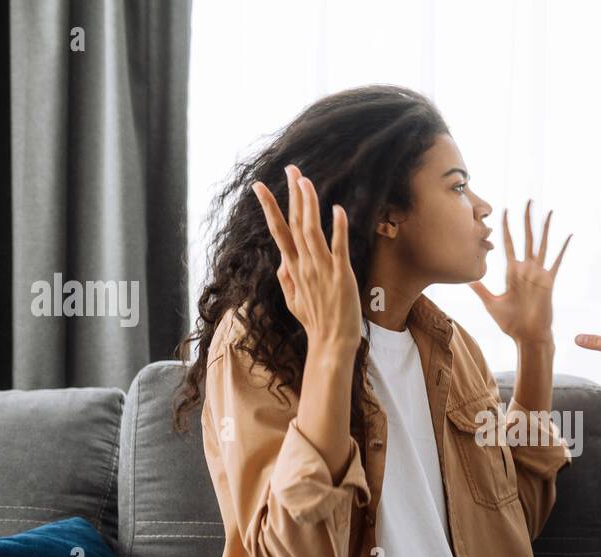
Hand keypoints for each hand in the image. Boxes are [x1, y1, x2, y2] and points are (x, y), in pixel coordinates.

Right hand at [252, 166, 361, 355]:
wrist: (331, 344)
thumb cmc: (315, 323)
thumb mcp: (293, 301)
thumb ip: (286, 279)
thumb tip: (280, 263)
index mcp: (292, 268)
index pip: (278, 231)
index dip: (269, 207)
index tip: (259, 187)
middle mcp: (304, 265)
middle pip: (294, 223)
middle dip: (291, 195)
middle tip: (290, 169)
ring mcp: (322, 270)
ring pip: (312, 230)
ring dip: (308, 204)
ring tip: (305, 181)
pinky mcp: (342, 276)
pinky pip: (339, 247)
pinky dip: (337, 228)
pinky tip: (337, 209)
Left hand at [469, 199, 571, 345]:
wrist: (527, 337)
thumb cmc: (511, 323)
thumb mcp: (491, 303)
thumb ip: (480, 288)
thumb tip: (466, 278)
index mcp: (512, 272)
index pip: (509, 244)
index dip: (506, 227)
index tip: (504, 210)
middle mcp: (526, 269)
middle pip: (526, 237)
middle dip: (526, 219)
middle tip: (528, 200)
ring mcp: (538, 274)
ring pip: (541, 244)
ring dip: (544, 227)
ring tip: (548, 210)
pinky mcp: (549, 282)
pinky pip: (556, 262)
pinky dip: (563, 249)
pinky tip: (569, 236)